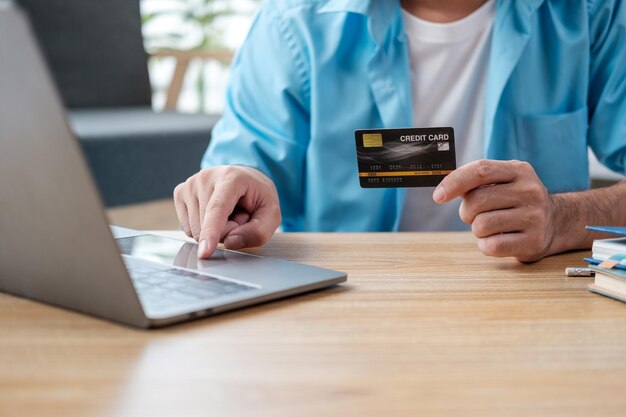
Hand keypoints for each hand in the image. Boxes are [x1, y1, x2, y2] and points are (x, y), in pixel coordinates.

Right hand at [173, 166, 280, 258]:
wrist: (245, 179)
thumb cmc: (258, 196)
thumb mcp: (271, 214)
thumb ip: (258, 231)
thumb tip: (229, 242)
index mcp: (231, 177)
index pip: (217, 209)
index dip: (211, 232)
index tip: (204, 252)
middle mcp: (206, 177)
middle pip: (207, 225)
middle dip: (226, 232)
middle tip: (239, 216)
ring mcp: (190, 184)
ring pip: (195, 229)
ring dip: (215, 231)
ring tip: (228, 213)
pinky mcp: (180, 192)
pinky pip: (187, 228)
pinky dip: (203, 229)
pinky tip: (214, 214)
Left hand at [433, 160, 556, 261]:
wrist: (556, 222)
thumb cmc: (516, 201)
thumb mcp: (502, 182)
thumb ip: (475, 182)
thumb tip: (443, 189)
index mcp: (519, 171)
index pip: (480, 170)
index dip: (454, 182)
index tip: (438, 196)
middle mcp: (530, 191)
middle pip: (476, 200)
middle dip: (467, 211)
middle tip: (477, 214)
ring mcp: (534, 217)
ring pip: (481, 225)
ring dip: (478, 229)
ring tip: (492, 227)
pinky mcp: (533, 242)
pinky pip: (491, 246)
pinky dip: (486, 245)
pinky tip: (498, 239)